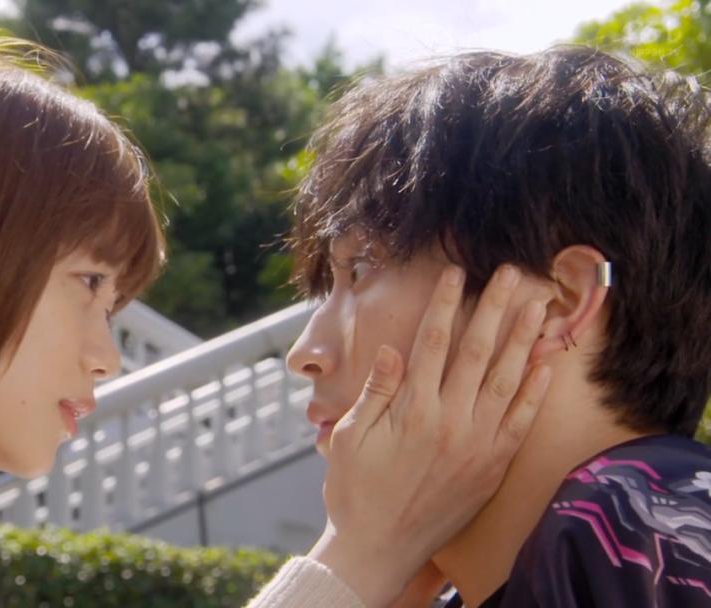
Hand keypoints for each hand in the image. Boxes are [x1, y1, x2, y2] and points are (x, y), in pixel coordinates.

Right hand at [308, 265, 550, 605]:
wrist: (380, 548)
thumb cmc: (356, 491)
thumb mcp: (352, 437)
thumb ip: (377, 391)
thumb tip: (391, 349)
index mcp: (413, 411)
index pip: (434, 344)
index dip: (446, 305)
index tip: (456, 274)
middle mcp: (451, 423)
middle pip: (477, 353)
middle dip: (494, 309)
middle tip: (511, 274)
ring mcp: (477, 446)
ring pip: (505, 380)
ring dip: (523, 340)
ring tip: (538, 307)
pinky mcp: (492, 468)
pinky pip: (519, 423)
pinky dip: (534, 392)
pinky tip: (545, 364)